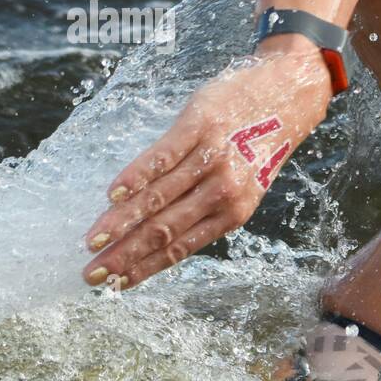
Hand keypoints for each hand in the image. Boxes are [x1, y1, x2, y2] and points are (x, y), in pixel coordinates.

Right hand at [81, 43, 331, 289]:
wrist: (289, 95)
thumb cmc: (256, 144)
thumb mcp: (242, 185)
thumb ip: (207, 208)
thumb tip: (159, 234)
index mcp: (233, 213)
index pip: (180, 248)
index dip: (145, 268)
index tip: (115, 285)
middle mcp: (223, 190)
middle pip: (164, 229)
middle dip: (125, 255)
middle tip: (91, 274)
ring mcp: (212, 158)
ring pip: (160, 197)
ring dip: (121, 222)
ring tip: (92, 240)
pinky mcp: (200, 125)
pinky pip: (163, 156)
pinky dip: (137, 176)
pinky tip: (113, 195)